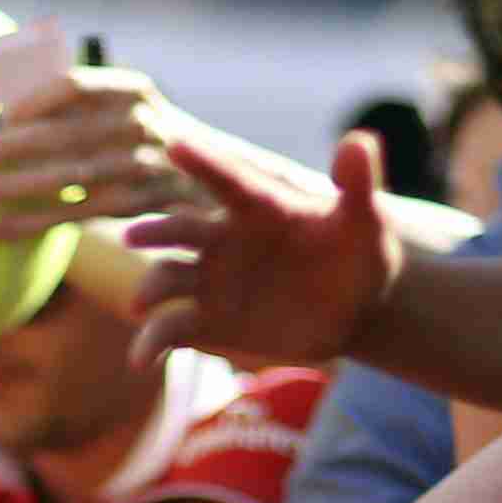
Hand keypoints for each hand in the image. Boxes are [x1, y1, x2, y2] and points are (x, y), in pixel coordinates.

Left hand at [0, 67, 208, 240]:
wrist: (213, 175)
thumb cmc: (143, 135)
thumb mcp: (126, 104)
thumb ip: (78, 101)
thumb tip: (3, 98)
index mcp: (132, 89)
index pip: (74, 86)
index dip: (33, 101)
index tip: (0, 115)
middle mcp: (140, 124)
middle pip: (66, 133)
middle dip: (13, 146)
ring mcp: (140, 166)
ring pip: (69, 176)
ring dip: (18, 186)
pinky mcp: (134, 206)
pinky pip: (76, 214)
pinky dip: (36, 222)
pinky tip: (1, 230)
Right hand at [125, 128, 402, 370]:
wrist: (353, 310)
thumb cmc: (358, 254)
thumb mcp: (366, 220)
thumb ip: (358, 184)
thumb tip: (358, 141)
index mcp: (259, 207)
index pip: (228, 182)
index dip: (204, 164)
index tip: (176, 145)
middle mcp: (224, 240)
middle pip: (181, 230)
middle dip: (156, 233)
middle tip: (135, 237)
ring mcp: (211, 282)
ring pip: (168, 279)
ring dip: (151, 289)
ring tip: (140, 305)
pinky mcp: (208, 322)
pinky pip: (171, 329)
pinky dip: (152, 343)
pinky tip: (141, 361)